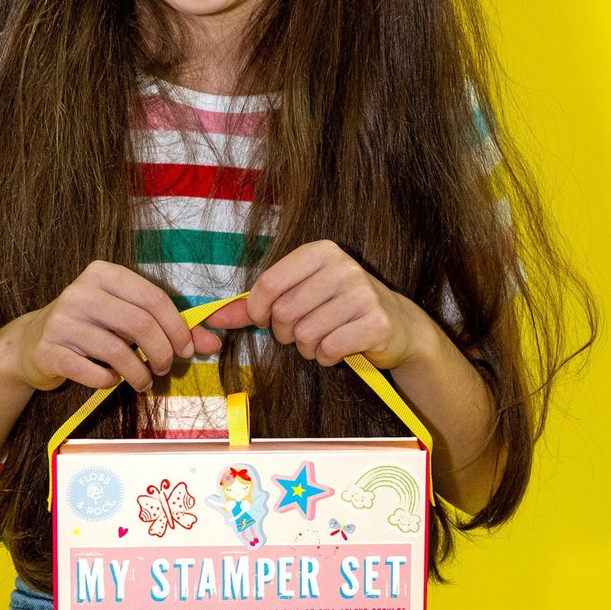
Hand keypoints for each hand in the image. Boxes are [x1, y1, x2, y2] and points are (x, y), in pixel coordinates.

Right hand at [9, 261, 221, 391]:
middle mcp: (80, 291)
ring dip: (138, 374)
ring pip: (117, 351)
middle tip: (163, 369)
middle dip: (161, 353)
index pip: (153, 298)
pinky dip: (109, 381)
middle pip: (139, 324)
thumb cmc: (90, 328)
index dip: (177, 328)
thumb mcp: (125, 319)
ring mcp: (61, 321)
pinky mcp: (48, 350)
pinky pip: (92, 372)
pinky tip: (111, 380)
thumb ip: (168, 327)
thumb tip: (213, 343)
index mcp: (103, 274)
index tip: (187, 350)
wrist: (30, 344)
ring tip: (143, 382)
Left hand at [203, 241, 433, 368]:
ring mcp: (362, 294)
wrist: (398, 324)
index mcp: (320, 252)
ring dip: (307, 348)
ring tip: (323, 339)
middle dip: (285, 333)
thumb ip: (255, 306)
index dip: (258, 311)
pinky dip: (327, 358)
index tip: (265, 321)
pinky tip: (340, 349)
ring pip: (305, 335)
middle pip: (285, 313)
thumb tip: (212, 318)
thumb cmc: (338, 308)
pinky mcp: (376, 323)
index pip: (269, 284)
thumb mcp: (299, 296)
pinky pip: (329, 350)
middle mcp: (342, 267)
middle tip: (302, 333)